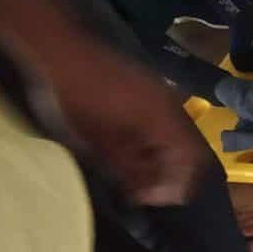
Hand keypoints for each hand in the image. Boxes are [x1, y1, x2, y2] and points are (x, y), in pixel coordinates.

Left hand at [46, 34, 205, 205]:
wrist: (61, 52)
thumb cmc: (77, 102)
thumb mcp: (100, 145)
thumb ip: (128, 170)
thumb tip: (144, 193)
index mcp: (164, 120)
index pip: (191, 160)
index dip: (176, 185)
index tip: (150, 199)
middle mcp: (170, 105)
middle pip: (186, 147)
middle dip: (168, 172)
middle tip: (141, 190)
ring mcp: (159, 92)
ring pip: (173, 133)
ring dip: (158, 156)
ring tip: (132, 172)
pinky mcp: (145, 87)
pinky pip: (160, 120)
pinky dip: (150, 140)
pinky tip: (126, 147)